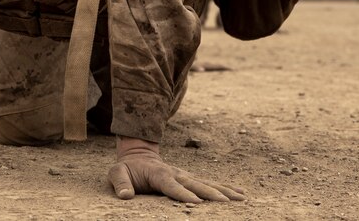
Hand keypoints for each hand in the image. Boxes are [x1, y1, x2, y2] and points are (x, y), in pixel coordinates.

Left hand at [109, 137, 244, 202]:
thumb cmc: (127, 168)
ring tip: (241, 197)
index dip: (182, 193)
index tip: (196, 202)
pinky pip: (210, 183)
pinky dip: (225, 188)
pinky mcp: (191, 179)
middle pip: (195, 184)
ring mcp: (185, 175)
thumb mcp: (116, 173)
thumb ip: (120, 183)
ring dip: (224, 190)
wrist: (137, 155)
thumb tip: (125, 196)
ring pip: (207, 183)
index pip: (171, 185)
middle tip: (226, 202)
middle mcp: (176, 173)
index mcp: (159, 174)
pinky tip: (240, 193)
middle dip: (211, 193)